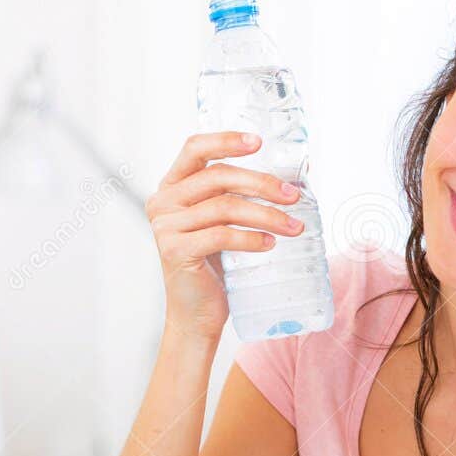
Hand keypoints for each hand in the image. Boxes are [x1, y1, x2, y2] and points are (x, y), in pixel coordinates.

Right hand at [147, 132, 305, 341]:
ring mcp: (166, 226)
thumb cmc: (214, 266)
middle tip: (292, 196)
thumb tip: (288, 182)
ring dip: (266, 215)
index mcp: (172, 186)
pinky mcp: (175, 250)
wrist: (196, 313)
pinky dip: (250, 238)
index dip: (226, 141)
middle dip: (261, 184)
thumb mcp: (223, 223)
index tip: (258, 142)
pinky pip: (221, 235)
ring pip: (224, 207)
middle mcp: (162, 201)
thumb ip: (238, 197)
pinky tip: (269, 244)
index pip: (195, 149)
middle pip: (217, 177)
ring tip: (292, 227)